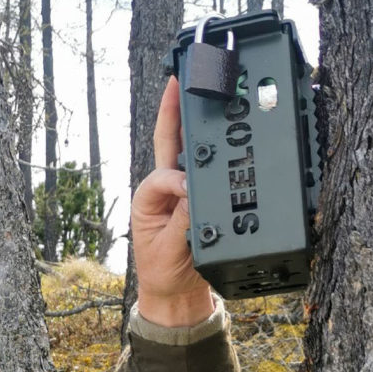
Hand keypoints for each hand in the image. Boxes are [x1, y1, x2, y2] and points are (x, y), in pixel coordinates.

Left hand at [131, 75, 216, 326]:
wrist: (178, 294)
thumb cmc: (165, 271)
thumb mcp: (169, 248)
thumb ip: (182, 221)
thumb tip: (194, 192)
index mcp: (148, 197)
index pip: (164, 173)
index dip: (178, 178)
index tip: (191, 191)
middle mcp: (163, 187)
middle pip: (170, 140)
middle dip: (174, 107)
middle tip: (182, 77)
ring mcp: (182, 189)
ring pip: (188, 146)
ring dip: (193, 117)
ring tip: (200, 87)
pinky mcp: (200, 197)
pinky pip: (209, 167)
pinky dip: (216, 145)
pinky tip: (224, 124)